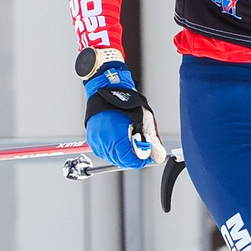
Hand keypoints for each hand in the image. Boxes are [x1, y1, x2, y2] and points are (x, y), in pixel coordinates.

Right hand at [77, 51, 162, 169]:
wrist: (109, 90)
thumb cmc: (125, 102)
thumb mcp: (144, 121)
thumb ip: (152, 141)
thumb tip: (158, 156)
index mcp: (116, 137)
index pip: (128, 160)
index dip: (140, 160)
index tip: (146, 156)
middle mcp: (103, 141)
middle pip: (120, 161)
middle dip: (131, 157)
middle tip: (140, 149)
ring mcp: (96, 141)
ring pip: (112, 157)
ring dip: (122, 154)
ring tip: (129, 141)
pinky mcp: (92, 139)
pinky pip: (104, 152)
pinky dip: (112, 150)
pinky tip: (119, 142)